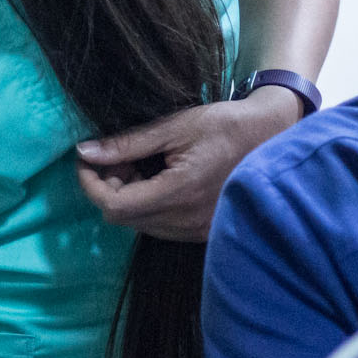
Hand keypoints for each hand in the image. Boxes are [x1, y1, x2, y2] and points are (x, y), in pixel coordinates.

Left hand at [75, 86, 303, 241]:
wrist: (272, 136)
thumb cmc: (224, 125)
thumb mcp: (174, 127)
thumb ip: (128, 143)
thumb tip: (85, 152)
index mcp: (179, 193)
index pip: (114, 206)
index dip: (91, 184)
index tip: (88, 159)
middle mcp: (187, 222)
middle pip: (123, 218)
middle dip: (109, 187)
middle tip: (118, 156)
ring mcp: (197, 231)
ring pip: (140, 225)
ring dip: (128, 197)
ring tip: (139, 164)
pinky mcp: (203, 232)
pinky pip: (161, 226)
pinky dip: (148, 205)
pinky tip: (158, 178)